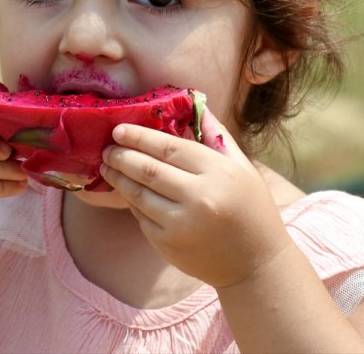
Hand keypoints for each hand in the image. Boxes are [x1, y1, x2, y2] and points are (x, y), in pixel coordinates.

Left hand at [99, 108, 291, 288]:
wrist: (256, 263)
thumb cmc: (251, 208)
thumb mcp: (241, 166)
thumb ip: (215, 134)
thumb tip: (193, 100)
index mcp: (218, 173)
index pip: (169, 147)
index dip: (140, 136)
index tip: (119, 130)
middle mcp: (199, 198)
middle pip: (148, 170)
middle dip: (122, 156)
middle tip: (107, 148)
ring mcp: (181, 224)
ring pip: (138, 194)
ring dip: (118, 178)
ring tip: (107, 166)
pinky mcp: (168, 244)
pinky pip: (141, 217)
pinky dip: (131, 202)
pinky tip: (125, 191)